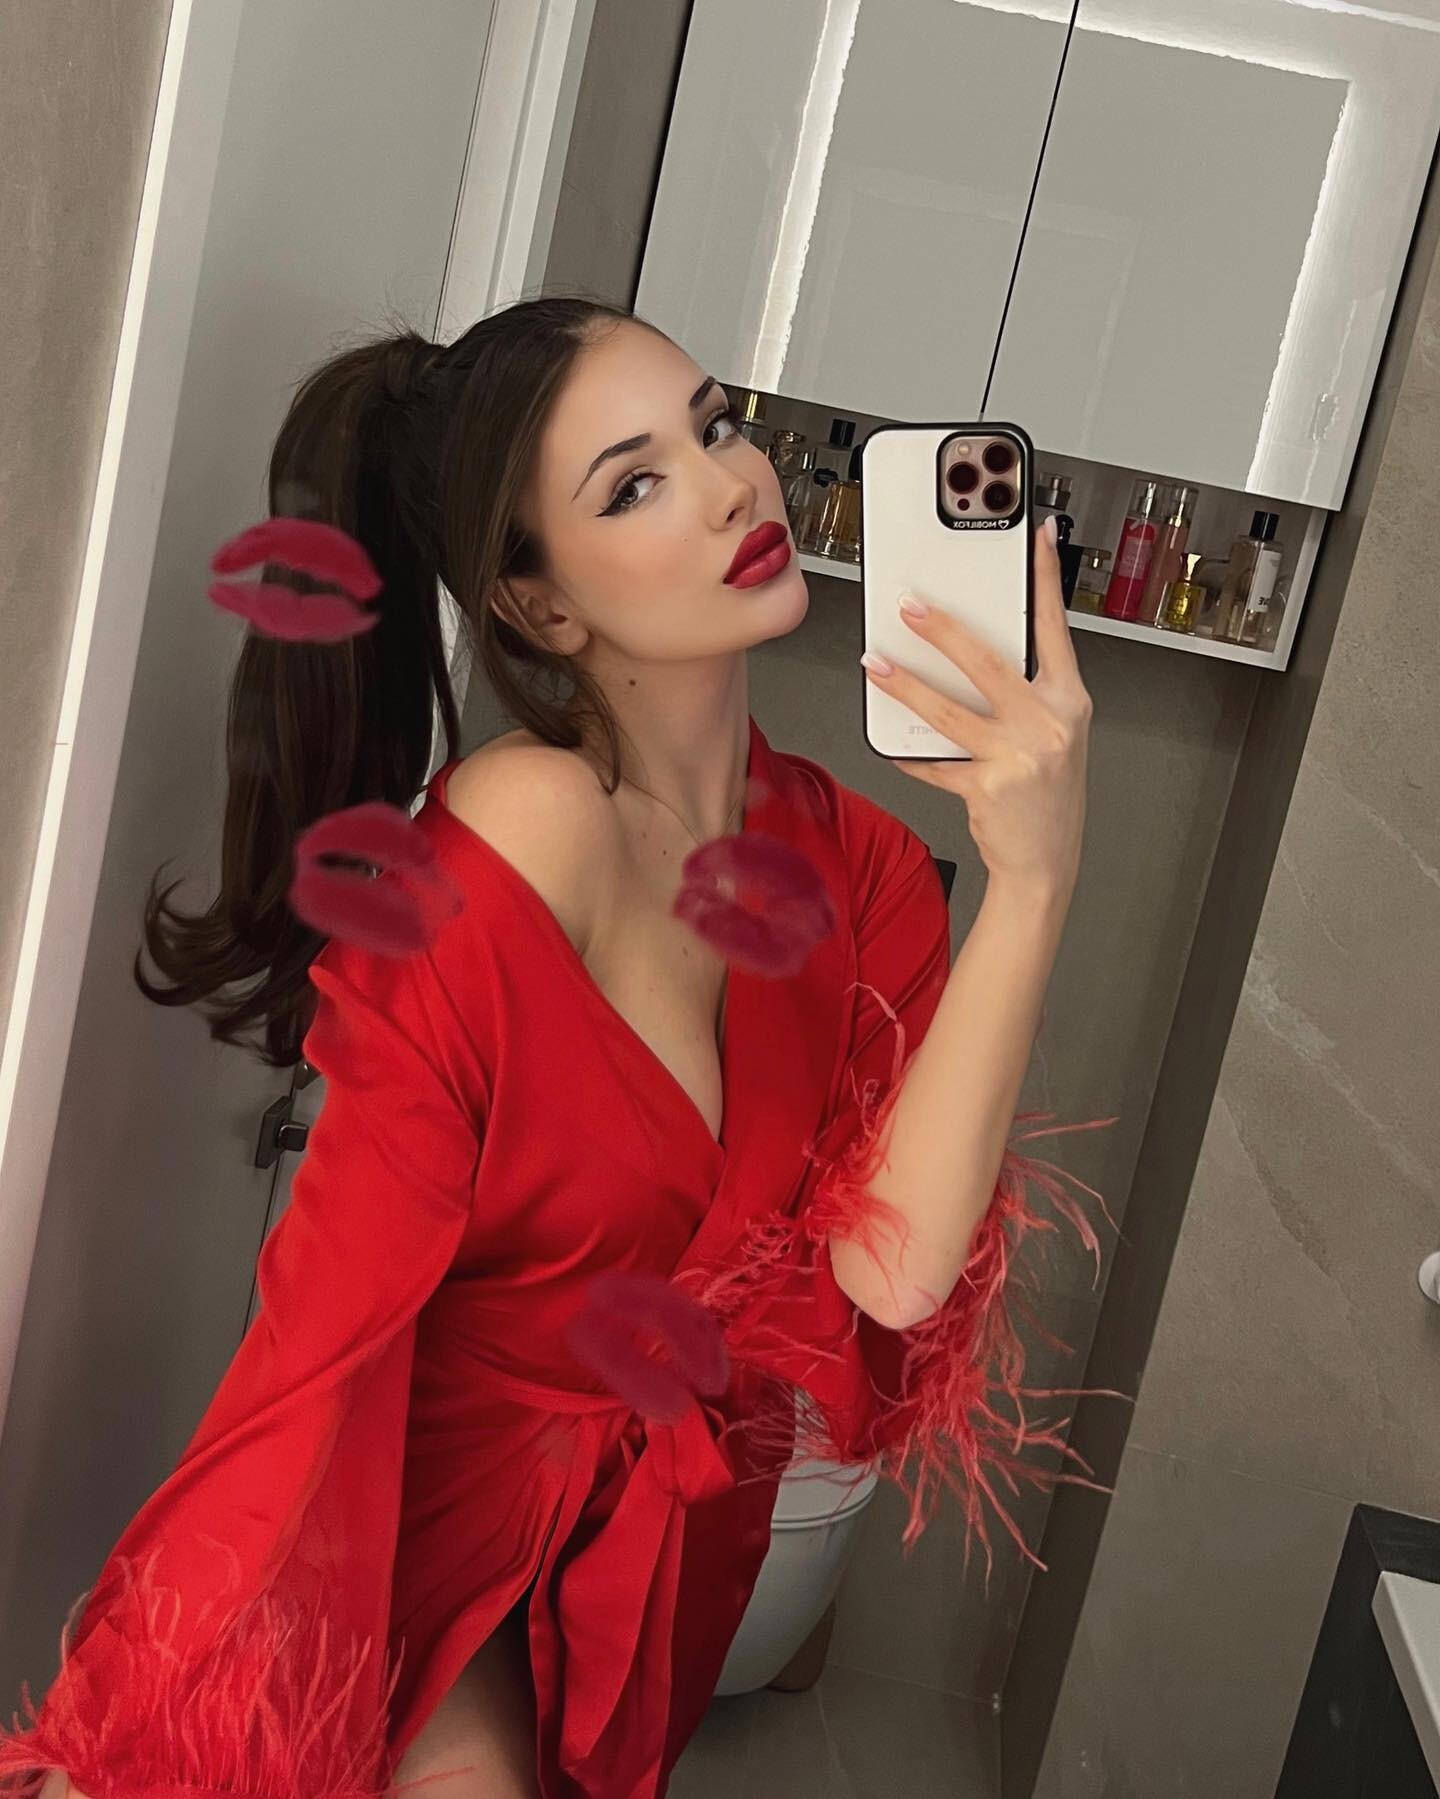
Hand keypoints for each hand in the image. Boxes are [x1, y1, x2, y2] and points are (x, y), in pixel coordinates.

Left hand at [862, 519, 1091, 893]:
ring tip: (876, 665)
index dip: (1046, 580)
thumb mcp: (1054, 734)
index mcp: (1068, 701)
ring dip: (905, 686)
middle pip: (988, 663)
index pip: (1055, 629)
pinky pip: (935, 764)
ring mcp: (1019, 757)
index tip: (1036, 539)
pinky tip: (894, 746)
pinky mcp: (988, 788)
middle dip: (944, 631)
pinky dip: (912, 755)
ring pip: (950, 710)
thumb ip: (1026, 692)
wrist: (1046, 861)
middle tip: (910, 607)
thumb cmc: (1047, 794)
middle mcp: (1048, 724)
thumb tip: (974, 650)